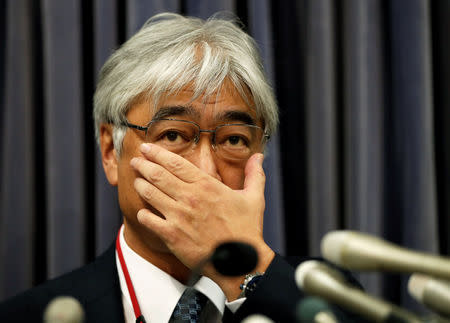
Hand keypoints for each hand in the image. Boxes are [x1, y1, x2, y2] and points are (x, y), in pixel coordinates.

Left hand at [130, 143, 273, 279]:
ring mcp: (178, 217)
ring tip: (136, 181)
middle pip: (158, 175)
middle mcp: (189, 197)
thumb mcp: (254, 198)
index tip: (147, 148)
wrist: (240, 261)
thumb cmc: (246, 230)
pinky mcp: (172, 236)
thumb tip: (259, 156)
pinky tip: (143, 212)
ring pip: (150, 194)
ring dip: (140, 185)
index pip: (175, 163)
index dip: (157, 153)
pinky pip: (149, 220)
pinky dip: (143, 214)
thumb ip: (254, 174)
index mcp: (206, 185)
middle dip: (143, 165)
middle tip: (135, 161)